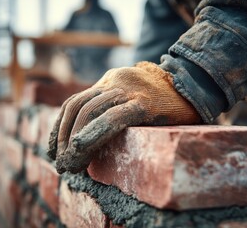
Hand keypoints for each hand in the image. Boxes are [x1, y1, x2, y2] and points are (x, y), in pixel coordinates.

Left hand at [48, 61, 200, 173]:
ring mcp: (130, 91)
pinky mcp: (146, 103)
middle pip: (78, 107)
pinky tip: (80, 147)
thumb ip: (113, 107)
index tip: (52, 148)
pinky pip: (115, 117)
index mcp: (109, 81)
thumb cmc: (163, 98)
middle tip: (60, 163)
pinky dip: (95, 133)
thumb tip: (90, 135)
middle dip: (63, 137)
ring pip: (92, 112)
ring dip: (75, 141)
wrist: (194, 81)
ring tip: (69, 165)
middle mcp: (114, 82)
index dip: (59, 126)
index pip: (75, 102)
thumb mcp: (132, 96)